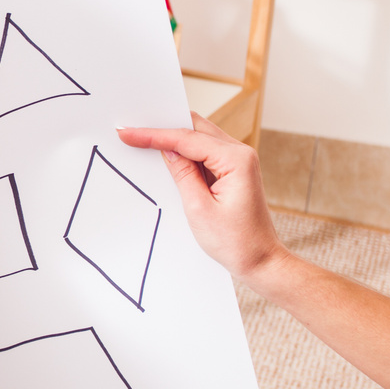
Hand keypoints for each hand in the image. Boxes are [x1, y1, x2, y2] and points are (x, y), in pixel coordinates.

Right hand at [118, 113, 288, 283]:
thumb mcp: (198, 208)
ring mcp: (239, 162)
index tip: (129, 132)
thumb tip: (166, 150)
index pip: (187, 139)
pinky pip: (205, 152)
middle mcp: (241, 154)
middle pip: (195, 128)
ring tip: (143, 140)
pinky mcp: (233, 171)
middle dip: (163, 127)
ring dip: (173, 139)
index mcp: (236, 160)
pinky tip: (166, 155)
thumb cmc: (236, 241)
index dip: (154, 134)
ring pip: (200, 138)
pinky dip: (185, 152)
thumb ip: (182, 174)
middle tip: (133, 130)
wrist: (260, 261)